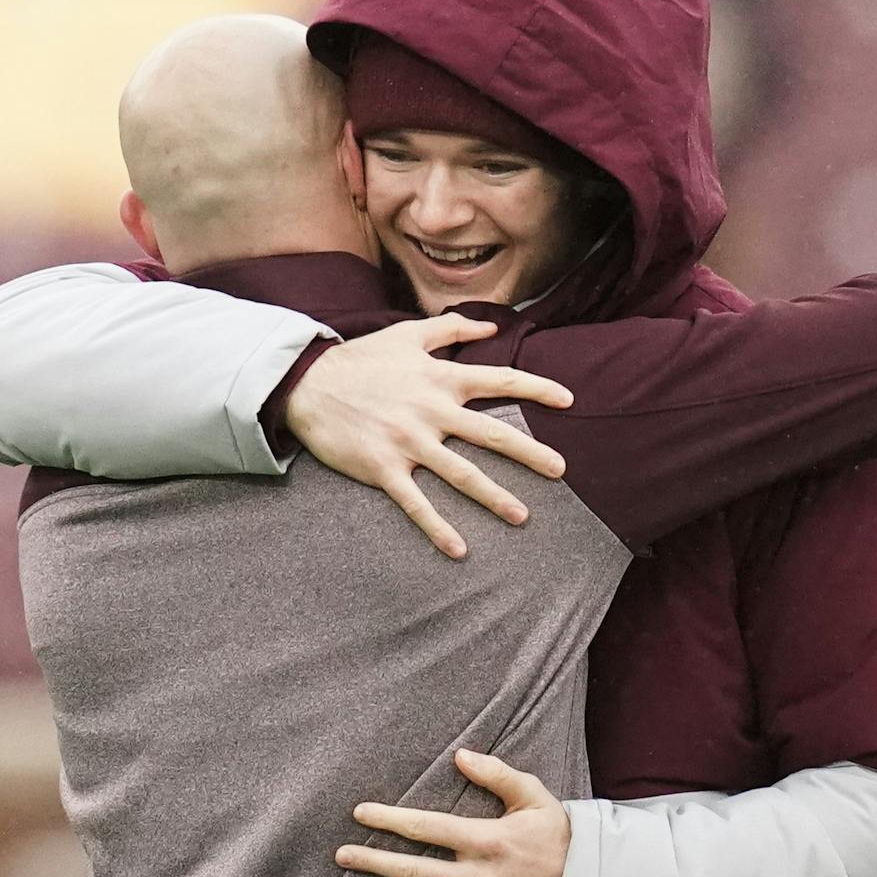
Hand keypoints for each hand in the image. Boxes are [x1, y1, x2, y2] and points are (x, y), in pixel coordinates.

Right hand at [285, 315, 572, 557]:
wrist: (307, 384)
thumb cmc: (361, 359)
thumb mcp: (407, 334)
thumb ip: (452, 327)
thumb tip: (493, 327)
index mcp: (440, 378)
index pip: (499, 380)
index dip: (537, 388)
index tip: (568, 401)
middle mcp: (431, 411)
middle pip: (491, 435)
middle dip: (530, 453)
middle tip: (561, 470)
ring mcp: (408, 442)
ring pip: (460, 474)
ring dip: (493, 497)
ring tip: (521, 516)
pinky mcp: (383, 469)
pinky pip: (416, 503)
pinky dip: (438, 528)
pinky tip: (459, 550)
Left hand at [334, 749, 569, 876]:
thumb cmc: (560, 839)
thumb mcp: (534, 796)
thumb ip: (496, 774)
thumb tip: (460, 754)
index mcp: (486, 841)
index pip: (425, 828)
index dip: (388, 820)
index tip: (359, 815)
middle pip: (412, 872)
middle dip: (372, 862)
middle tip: (341, 857)